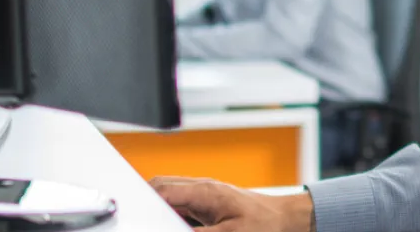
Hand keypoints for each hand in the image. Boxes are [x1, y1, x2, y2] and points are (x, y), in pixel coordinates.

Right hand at [149, 176, 313, 232]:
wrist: (289, 221)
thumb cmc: (266, 225)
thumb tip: (172, 231)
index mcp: (204, 191)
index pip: (161, 189)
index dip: (141, 202)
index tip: (130, 215)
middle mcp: (202, 189)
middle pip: (161, 189)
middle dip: (146, 205)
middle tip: (137, 220)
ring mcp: (205, 197)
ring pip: (170, 198)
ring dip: (160, 211)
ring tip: (153, 223)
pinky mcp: (209, 207)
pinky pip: (183, 208)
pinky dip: (173, 217)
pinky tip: (173, 226)